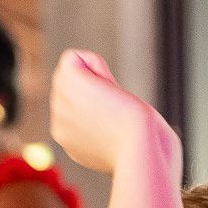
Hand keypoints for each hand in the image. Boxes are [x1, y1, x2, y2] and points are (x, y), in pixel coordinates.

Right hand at [49, 49, 171, 177]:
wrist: (144, 151)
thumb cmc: (147, 150)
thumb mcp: (122, 142)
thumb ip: (107, 124)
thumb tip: (104, 90)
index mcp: (71, 142)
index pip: (80, 107)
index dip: (104, 108)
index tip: (120, 130)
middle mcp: (60, 126)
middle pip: (74, 88)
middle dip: (98, 92)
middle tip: (119, 117)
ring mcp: (60, 104)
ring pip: (73, 71)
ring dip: (100, 80)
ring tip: (115, 105)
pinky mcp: (69, 82)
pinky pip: (74, 57)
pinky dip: (95, 63)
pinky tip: (110, 87)